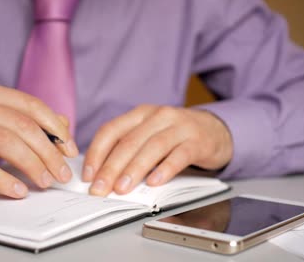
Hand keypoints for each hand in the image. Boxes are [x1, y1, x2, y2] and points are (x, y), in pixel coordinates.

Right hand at [0, 79, 78, 198]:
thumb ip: (27, 121)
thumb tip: (64, 125)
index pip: (30, 105)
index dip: (56, 129)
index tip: (70, 150)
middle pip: (21, 125)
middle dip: (49, 152)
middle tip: (62, 173)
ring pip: (5, 142)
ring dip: (32, 165)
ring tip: (44, 182)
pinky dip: (4, 180)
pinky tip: (18, 191)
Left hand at [83, 105, 232, 195]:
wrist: (214, 129)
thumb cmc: (175, 135)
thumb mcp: (150, 134)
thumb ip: (129, 148)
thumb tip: (102, 174)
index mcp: (141, 114)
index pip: (112, 130)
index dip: (97, 152)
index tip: (88, 175)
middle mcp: (158, 116)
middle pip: (129, 141)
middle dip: (111, 167)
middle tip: (100, 188)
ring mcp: (179, 127)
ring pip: (152, 147)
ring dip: (134, 169)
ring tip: (122, 188)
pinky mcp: (197, 141)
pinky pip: (179, 155)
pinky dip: (165, 169)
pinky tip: (155, 182)